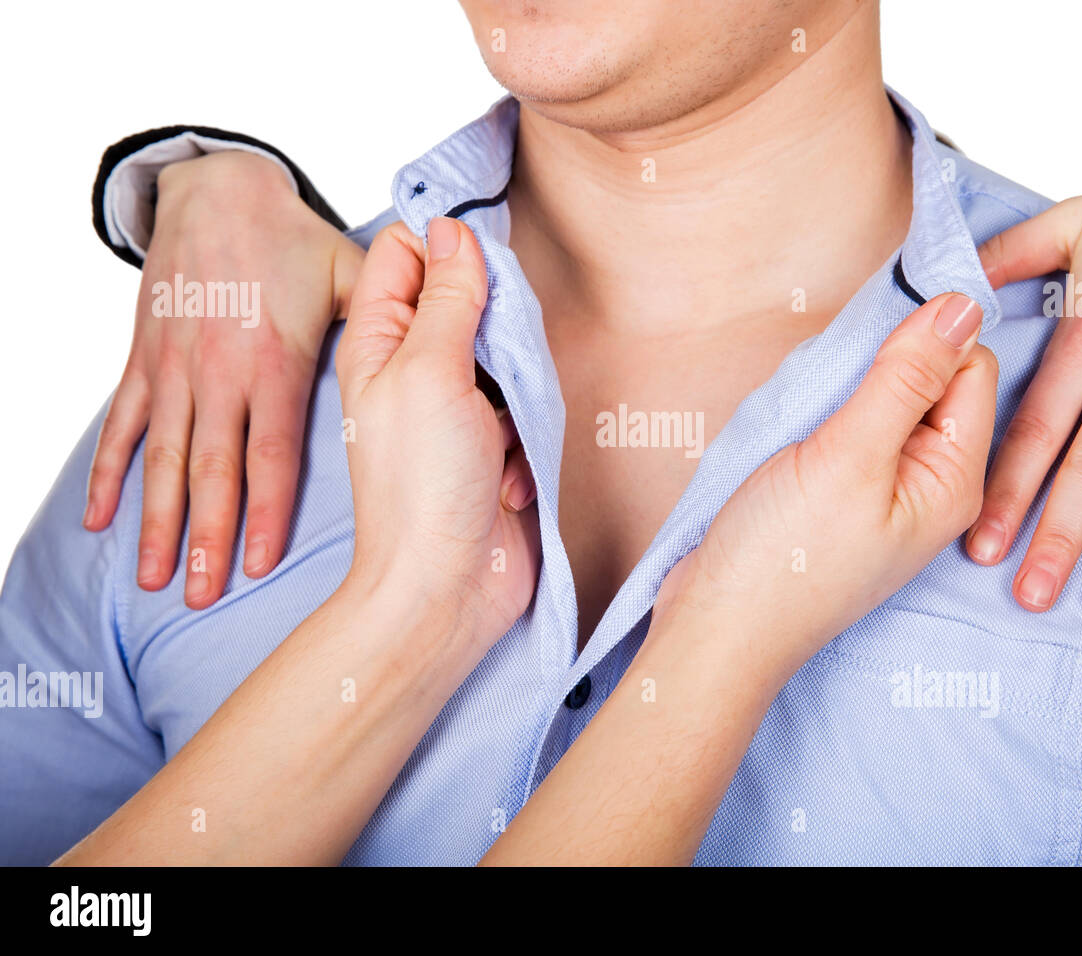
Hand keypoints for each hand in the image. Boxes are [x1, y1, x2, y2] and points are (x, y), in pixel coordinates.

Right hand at [83, 150, 363, 608]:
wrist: (214, 190)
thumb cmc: (291, 237)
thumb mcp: (349, 269)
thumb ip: (399, 311)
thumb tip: (449, 349)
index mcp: (275, 361)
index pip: (271, 451)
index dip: (264, 509)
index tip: (257, 563)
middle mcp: (220, 373)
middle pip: (213, 469)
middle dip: (206, 535)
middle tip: (199, 594)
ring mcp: (176, 370)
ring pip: (165, 458)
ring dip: (157, 520)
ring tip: (157, 577)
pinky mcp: (146, 362)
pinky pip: (124, 425)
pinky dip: (108, 473)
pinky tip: (100, 520)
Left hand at [336, 217, 539, 648]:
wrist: (446, 590)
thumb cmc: (421, 490)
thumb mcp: (432, 373)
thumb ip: (446, 298)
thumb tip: (454, 230)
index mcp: (377, 342)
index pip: (405, 253)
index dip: (444, 247)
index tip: (480, 268)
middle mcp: (412, 369)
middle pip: (466, 302)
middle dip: (497, 332)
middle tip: (495, 365)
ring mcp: (453, 410)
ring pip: (506, 358)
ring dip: (516, 397)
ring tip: (495, 440)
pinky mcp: (490, 447)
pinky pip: (524, 412)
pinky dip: (524, 443)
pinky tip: (506, 480)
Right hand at [658, 293, 996, 687]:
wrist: (718, 628)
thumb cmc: (784, 558)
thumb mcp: (849, 456)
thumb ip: (907, 378)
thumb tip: (963, 304)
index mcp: (955, 479)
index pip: (972, 369)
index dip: (925, 341)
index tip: (867, 349)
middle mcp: (932, 484)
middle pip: (932, 381)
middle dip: (880, 367)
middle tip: (828, 401)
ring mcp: (887, 491)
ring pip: (885, 399)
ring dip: (845, 391)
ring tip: (805, 427)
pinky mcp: (844, 494)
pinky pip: (851, 428)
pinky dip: (824, 414)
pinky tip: (793, 439)